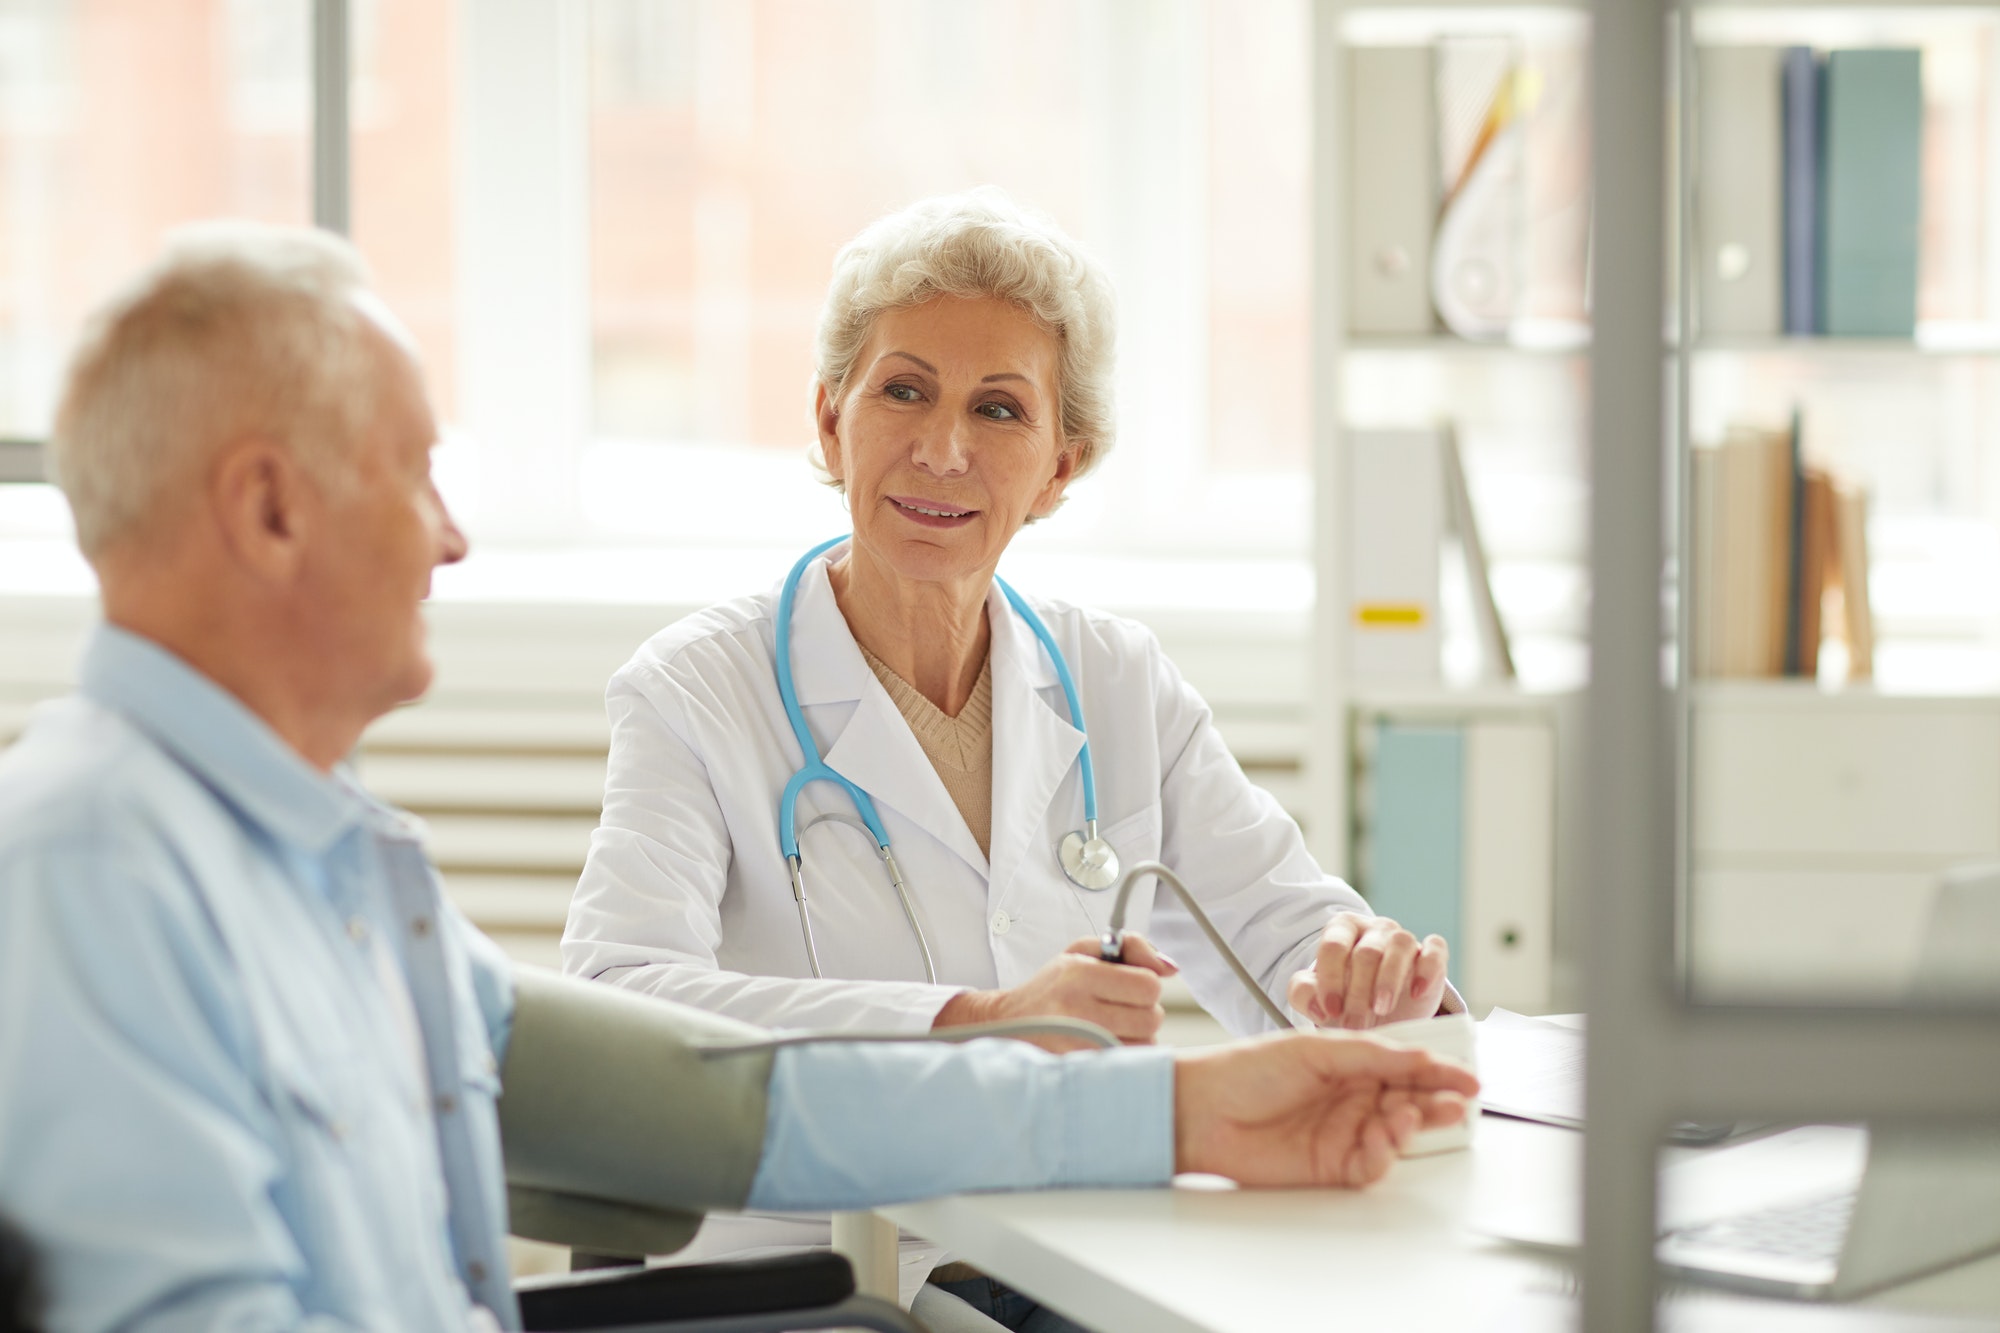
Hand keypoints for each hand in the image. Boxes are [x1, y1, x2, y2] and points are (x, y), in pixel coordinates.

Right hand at [933, 934, 1178, 1049]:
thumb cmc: (1052, 988)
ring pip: (1144, 1046)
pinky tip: (1104, 1048)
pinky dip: (1124, 1058)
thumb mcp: (1083, 951)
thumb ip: (1131, 946)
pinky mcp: (1079, 1071)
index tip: (1128, 988)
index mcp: (1079, 973)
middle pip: (1152, 1018)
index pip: (1148, 984)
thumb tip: (1171, 968)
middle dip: (1143, 1013)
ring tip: (1111, 1030)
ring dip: (1136, 1039)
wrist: (1008, 1025)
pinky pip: (1127, 1068)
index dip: (1145, 986)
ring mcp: (1077, 1045)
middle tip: (1120, 1010)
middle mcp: (1077, 1009)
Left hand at [1173, 1030, 1477, 1186]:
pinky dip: (1384, 1154)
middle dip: (1435, 1102)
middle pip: (1408, 1102)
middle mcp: (1350, 1098)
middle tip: (1455, 1102)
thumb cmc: (1245, 1070)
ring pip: (1397, 1134)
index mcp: (1349, 1063)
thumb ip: (1369, 1054)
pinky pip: (1372, 1164)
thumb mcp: (1313, 1048)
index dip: (1437, 1071)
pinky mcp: (1331, 1167)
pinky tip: (1381, 1139)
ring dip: (1413, 1127)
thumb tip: (1420, 1056)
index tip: (1466, 1077)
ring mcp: (1343, 1132)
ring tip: (1412, 1116)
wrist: (1200, 1111)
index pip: (1404, 1067)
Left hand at [1287, 913, 1447, 1029]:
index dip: (1330, 978)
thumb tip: (1315, 1003)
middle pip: (1366, 952)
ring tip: (1381, 1009)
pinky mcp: (1432, 953)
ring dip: (1389, 980)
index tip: (1330, 1010)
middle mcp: (1374, 929)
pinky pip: (1434, 949)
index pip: (1334, 945)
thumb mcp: (1319, 997)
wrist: (1382, 1012)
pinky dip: (1427, 969)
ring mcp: (1404, 938)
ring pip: (1400, 945)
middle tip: (1354, 1022)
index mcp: (1342, 930)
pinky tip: (1416, 993)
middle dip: (1359, 991)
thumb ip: (1303, 994)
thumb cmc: (1345, 998)